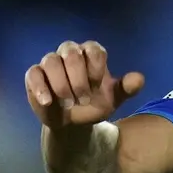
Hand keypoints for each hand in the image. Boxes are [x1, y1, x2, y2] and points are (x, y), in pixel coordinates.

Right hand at [26, 41, 144, 129]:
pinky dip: (40, 88)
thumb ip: (127, 88)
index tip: (98, 86)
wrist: (74, 123)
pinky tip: (49, 103)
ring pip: (51, 61)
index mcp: (91, 54)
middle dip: (78, 77)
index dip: (96, 67)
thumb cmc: (94, 104)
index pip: (93, 49)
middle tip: (84, 99)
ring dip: (61, 84)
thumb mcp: (114, 98)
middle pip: (71, 51)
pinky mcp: (34, 76)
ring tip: (69, 104)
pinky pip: (33, 74)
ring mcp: (51, 63)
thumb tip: (138, 79)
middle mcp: (70, 53)